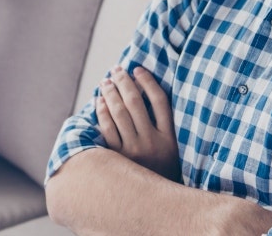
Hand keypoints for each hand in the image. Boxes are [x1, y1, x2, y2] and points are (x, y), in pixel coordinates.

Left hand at [96, 66, 180, 181]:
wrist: (154, 203)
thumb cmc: (161, 169)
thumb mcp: (171, 149)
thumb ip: (162, 125)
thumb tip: (143, 93)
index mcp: (169, 138)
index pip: (160, 101)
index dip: (148, 82)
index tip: (138, 69)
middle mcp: (152, 142)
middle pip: (136, 103)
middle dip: (124, 82)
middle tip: (116, 69)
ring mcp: (134, 150)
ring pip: (119, 113)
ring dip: (111, 93)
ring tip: (106, 82)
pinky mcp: (118, 158)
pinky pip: (107, 129)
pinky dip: (102, 112)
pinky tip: (99, 101)